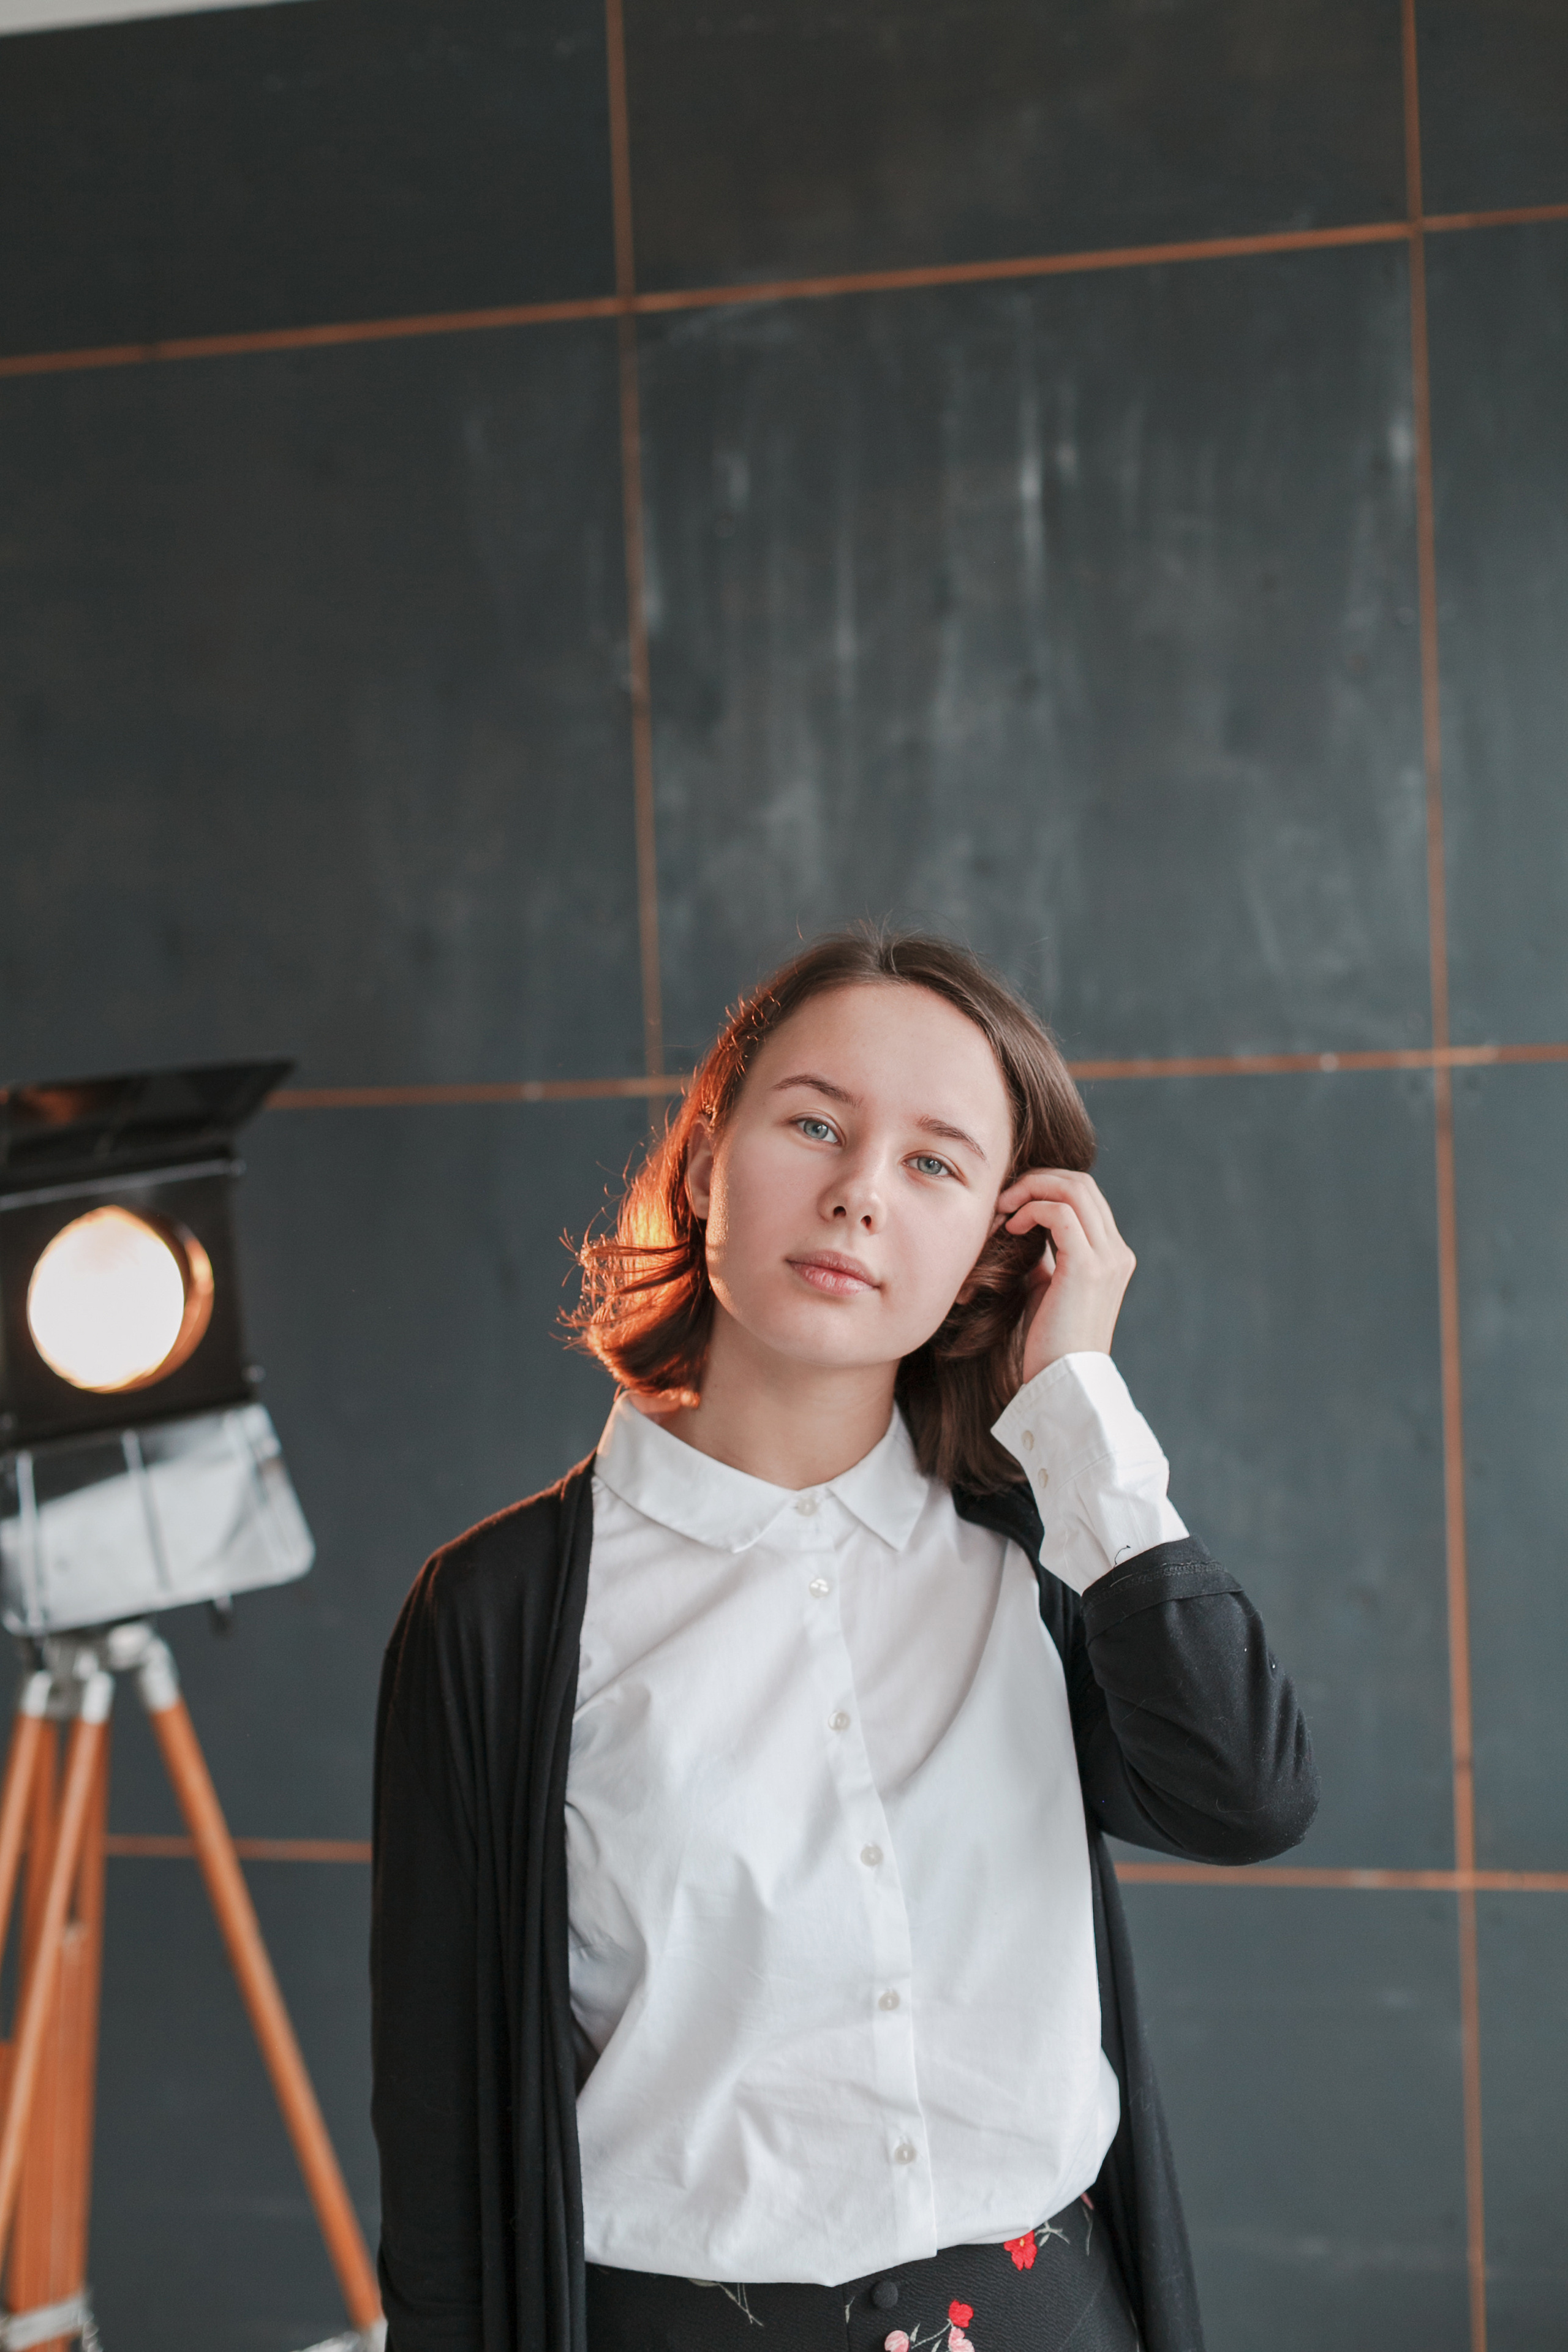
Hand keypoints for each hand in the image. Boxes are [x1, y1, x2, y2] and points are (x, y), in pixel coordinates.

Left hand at [995, 1167, 1136, 1385]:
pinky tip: (1010, 1229)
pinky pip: (1060, 1213)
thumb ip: (1046, 1253)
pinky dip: (1031, 1210)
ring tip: (1002, 1209)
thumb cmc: (1048, 1341)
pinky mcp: (1088, 1268)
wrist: (1063, 1382)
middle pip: (1081, 1183)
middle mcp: (1117, 1252)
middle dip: (1037, 1180)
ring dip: (1031, 1189)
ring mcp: (1107, 1259)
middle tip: (1002, 1199)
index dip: (1046, 1187)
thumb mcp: (1048, 1287)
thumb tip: (1023, 1224)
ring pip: (1073, 1189)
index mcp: (1112, 1255)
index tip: (1011, 1202)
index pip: (1085, 1196)